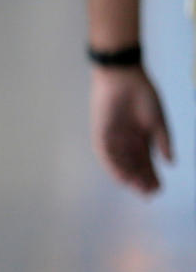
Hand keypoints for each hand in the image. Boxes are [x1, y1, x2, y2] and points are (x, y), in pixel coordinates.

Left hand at [89, 65, 171, 194]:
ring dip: (128, 177)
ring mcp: (112, 140)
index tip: (158, 189)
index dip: (151, 176)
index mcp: (140, 140)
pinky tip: (122, 176)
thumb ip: (163, 142)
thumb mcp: (157, 122)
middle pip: (133, 167)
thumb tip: (171, 162)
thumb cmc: (143, 96)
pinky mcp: (100, 135)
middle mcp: (125, 143)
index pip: (145, 163)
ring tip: (137, 188)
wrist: (124, 78)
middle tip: (149, 193)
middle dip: (140, 180)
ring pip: (119, 164)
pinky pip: (105, 155)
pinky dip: (113, 166)